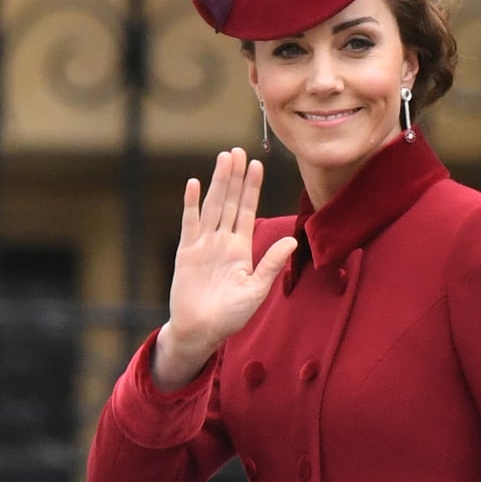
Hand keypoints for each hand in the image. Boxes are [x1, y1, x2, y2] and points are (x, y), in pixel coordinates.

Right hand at [152, 148, 296, 389]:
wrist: (201, 331)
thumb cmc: (230, 316)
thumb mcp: (256, 290)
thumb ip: (271, 264)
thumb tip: (293, 242)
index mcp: (241, 248)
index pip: (247, 210)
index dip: (252, 188)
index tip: (257, 165)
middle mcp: (223, 241)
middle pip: (229, 201)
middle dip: (235, 176)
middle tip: (238, 150)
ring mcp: (203, 244)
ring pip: (212, 206)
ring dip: (217, 182)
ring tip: (223, 158)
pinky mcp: (186, 252)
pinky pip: (189, 223)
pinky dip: (192, 204)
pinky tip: (194, 184)